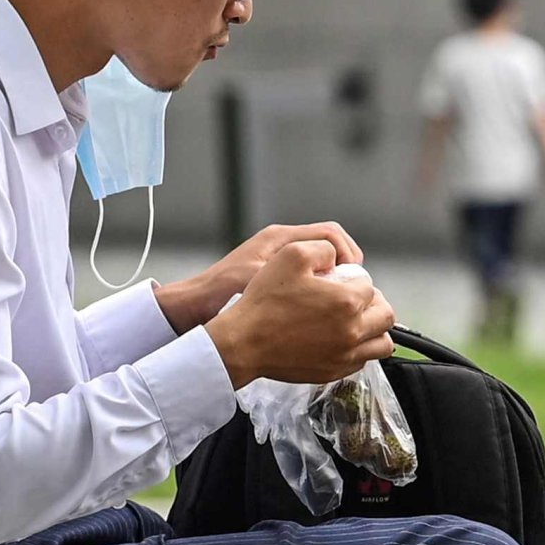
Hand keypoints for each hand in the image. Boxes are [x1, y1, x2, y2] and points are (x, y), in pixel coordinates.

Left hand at [158, 220, 366, 331]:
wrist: (193, 310)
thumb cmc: (220, 295)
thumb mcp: (258, 282)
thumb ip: (292, 275)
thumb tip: (330, 279)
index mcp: (279, 239)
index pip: (330, 234)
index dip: (348, 253)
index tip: (352, 277)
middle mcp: (281, 245)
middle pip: (329, 245)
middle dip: (346, 267)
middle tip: (352, 290)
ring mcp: (278, 261)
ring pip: (320, 262)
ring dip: (334, 279)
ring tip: (339, 300)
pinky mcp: (274, 277)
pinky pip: (308, 276)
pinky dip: (320, 288)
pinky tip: (320, 308)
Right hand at [203, 238, 394, 386]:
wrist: (243, 343)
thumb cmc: (264, 303)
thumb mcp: (291, 255)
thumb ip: (323, 248)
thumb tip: (337, 257)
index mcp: (347, 302)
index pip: (370, 286)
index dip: (355, 280)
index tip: (341, 282)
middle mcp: (352, 331)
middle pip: (386, 315)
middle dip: (374, 303)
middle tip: (356, 299)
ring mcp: (344, 355)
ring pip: (381, 344)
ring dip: (374, 329)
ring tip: (356, 321)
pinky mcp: (333, 372)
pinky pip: (362, 362)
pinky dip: (358, 349)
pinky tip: (340, 339)